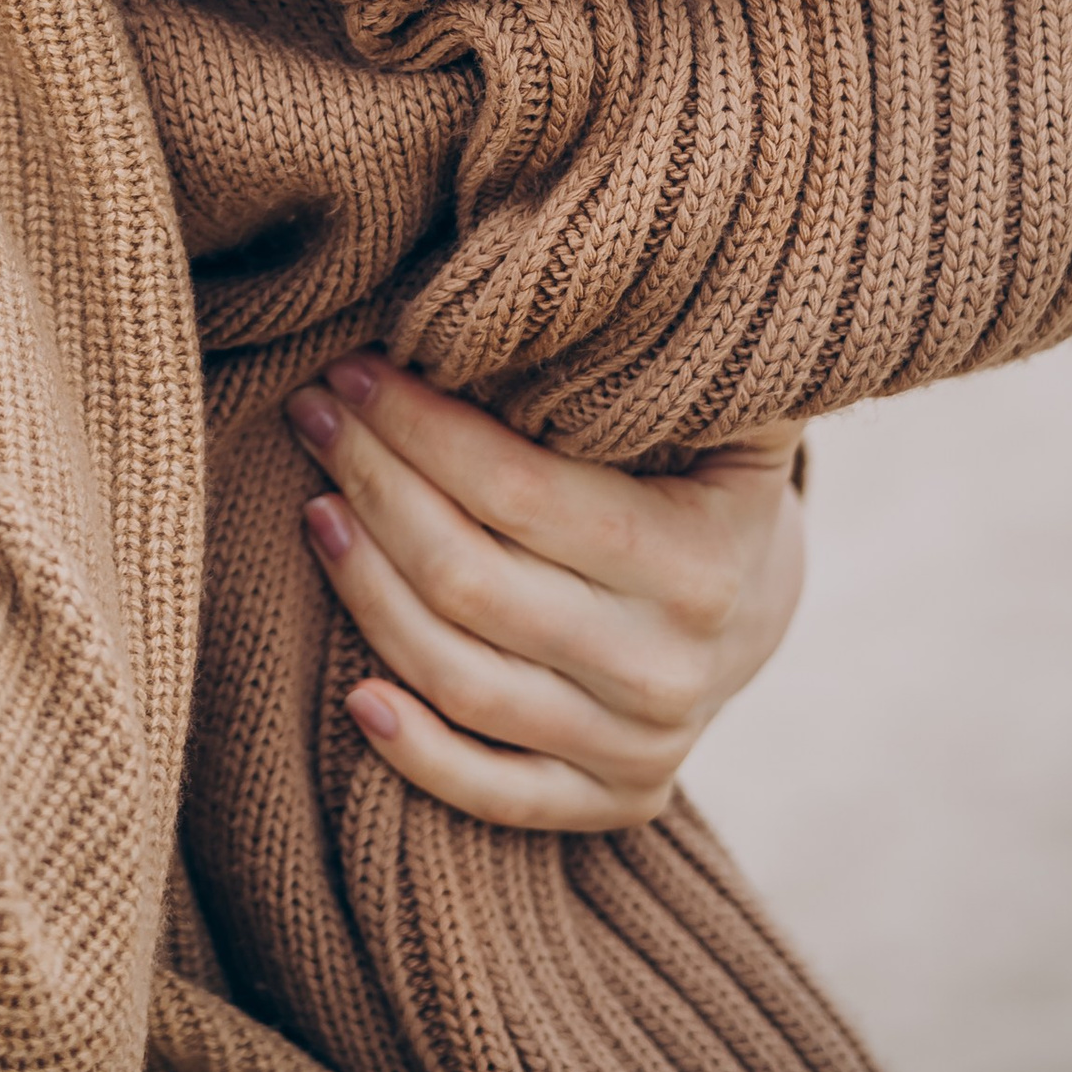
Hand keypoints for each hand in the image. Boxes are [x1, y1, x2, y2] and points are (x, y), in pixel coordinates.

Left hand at [284, 351, 805, 829]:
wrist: (758, 602)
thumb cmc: (701, 470)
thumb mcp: (720, 408)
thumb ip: (676, 354)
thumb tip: (627, 270)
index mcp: (697, 563)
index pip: (520, 493)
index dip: (420, 428)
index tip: (352, 369)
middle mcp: (669, 671)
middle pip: (472, 582)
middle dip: (375, 484)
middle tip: (313, 412)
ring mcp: (640, 749)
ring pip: (462, 678)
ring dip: (367, 589)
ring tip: (315, 504)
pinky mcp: (610, 801)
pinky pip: (493, 792)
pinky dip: (418, 751)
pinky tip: (352, 692)